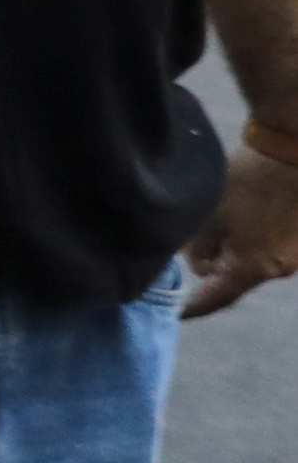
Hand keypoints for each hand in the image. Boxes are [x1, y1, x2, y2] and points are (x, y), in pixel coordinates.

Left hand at [192, 136, 297, 315]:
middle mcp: (280, 269)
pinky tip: (249, 205)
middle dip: (211, 260)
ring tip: (227, 210)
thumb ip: (196, 247)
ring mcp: (295, 254)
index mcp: (254, 268)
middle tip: (197, 231)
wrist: (295, 148)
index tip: (176, 313)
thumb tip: (199, 263)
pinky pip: (268, 244)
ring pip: (251, 258)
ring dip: (233, 244)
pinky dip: (252, 233)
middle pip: (233, 276)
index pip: (216, 299)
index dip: (193, 307)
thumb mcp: (209, 213)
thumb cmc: (250, 181)